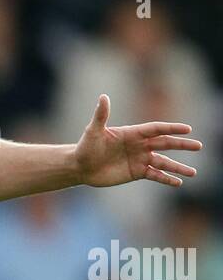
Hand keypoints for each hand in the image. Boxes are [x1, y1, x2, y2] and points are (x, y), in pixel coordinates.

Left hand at [75, 94, 200, 188]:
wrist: (81, 166)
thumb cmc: (86, 147)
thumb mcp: (93, 131)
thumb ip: (101, 115)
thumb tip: (103, 97)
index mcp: (133, 133)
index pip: (157, 129)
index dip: (172, 128)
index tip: (187, 129)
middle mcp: (140, 145)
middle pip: (165, 143)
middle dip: (182, 145)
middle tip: (198, 146)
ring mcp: (139, 159)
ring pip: (163, 162)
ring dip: (178, 167)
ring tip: (193, 173)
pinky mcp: (136, 172)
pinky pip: (155, 175)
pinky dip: (166, 179)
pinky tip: (178, 183)